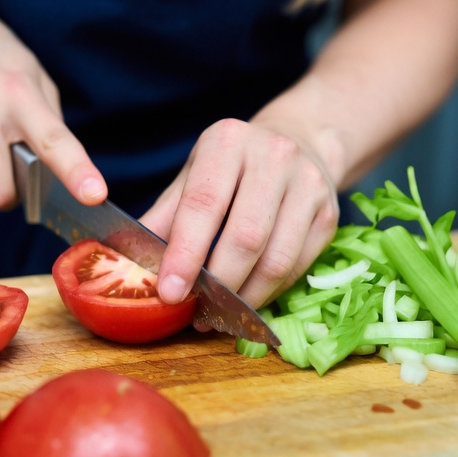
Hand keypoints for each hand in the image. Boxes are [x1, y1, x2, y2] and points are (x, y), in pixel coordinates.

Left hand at [141, 116, 340, 309]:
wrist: (298, 140)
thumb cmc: (233, 168)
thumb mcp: (193, 177)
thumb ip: (165, 218)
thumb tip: (128, 264)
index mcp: (227, 143)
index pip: (203, 206)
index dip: (185, 255)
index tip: (169, 293)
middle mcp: (273, 157)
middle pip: (246, 238)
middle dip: (218, 285)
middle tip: (196, 314)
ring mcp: (308, 184)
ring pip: (276, 260)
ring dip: (245, 297)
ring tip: (219, 316)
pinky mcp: (329, 213)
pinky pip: (297, 268)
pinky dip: (269, 293)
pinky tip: (248, 301)